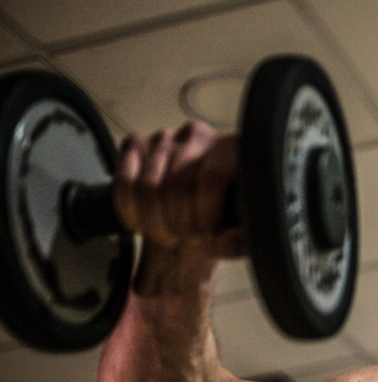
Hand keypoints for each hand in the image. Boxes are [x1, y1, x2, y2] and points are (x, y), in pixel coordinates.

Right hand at [114, 120, 242, 259]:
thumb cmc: (223, 219)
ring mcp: (165, 137)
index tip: (208, 238)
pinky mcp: (136, 144)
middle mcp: (199, 135)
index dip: (204, 216)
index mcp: (234, 147)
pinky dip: (130, 212)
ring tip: (170, 236)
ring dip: (155, 224)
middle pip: (177, 186)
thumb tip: (222, 240)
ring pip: (148, 187)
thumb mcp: (243, 234)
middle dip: (178, 225)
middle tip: (186, 241)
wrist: (197, 214)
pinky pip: (124, 183)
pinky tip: (145, 223)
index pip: (210, 180)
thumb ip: (242, 241)